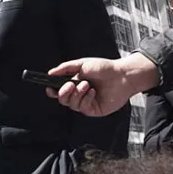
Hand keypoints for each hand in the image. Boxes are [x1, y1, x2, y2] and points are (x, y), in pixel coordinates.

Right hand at [46, 53, 160, 116]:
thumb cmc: (104, 68)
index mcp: (74, 83)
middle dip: (64, 93)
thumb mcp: (82, 64)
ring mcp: (86, 103)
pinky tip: (93, 92)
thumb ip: (65, 68)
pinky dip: (86, 99)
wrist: (122, 75)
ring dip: (77, 94)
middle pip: (62, 100)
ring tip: (87, 85)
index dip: (52, 92)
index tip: (50, 89)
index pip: (58, 91)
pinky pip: (83, 108)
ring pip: (72, 105)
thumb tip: (50, 73)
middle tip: (71, 85)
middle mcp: (79, 94)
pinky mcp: (94, 110)